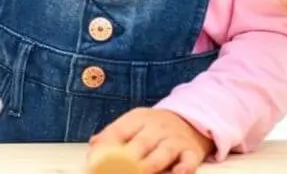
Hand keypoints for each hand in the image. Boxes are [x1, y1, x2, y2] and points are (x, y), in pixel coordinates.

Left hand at [89, 108, 211, 173]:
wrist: (190, 120)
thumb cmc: (154, 127)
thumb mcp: (133, 123)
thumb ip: (114, 134)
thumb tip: (94, 145)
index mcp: (138, 119)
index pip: (119, 131)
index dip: (106, 146)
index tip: (94, 160)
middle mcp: (157, 127)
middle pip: (140, 144)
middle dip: (127, 160)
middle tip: (117, 170)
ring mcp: (175, 139)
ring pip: (162, 153)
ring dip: (150, 165)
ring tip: (138, 172)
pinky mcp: (192, 152)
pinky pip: (188, 161)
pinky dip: (184, 168)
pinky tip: (177, 173)